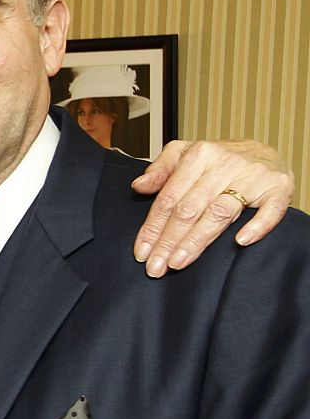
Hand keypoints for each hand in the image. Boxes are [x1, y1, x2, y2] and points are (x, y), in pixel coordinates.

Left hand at [132, 138, 295, 276]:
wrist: (265, 151)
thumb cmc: (219, 159)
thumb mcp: (185, 153)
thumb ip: (160, 169)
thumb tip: (139, 186)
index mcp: (199, 156)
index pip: (169, 198)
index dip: (153, 227)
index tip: (141, 252)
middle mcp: (225, 165)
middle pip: (190, 209)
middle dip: (169, 241)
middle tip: (156, 267)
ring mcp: (253, 176)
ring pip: (220, 213)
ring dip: (197, 241)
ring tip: (178, 263)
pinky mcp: (279, 188)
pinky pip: (270, 210)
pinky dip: (257, 226)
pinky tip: (240, 242)